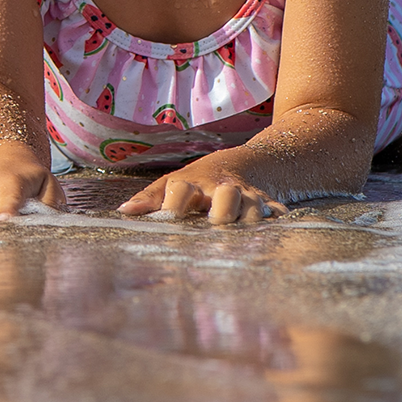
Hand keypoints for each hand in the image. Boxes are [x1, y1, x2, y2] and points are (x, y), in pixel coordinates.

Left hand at [117, 165, 287, 224]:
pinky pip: (278, 215)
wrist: (243, 164)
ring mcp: (247, 197)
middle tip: (217, 224)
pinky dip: (279, 223)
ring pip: (253, 208)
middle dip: (223, 210)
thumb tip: (123, 211)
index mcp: (193, 184)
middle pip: (225, 196)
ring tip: (246, 237)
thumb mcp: (172, 183)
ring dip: (251, 220)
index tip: (169, 219)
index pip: (180, 190)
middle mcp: (221, 189)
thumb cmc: (198, 181)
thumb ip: (149, 198)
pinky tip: (278, 233)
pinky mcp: (269, 205)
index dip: (174, 204)